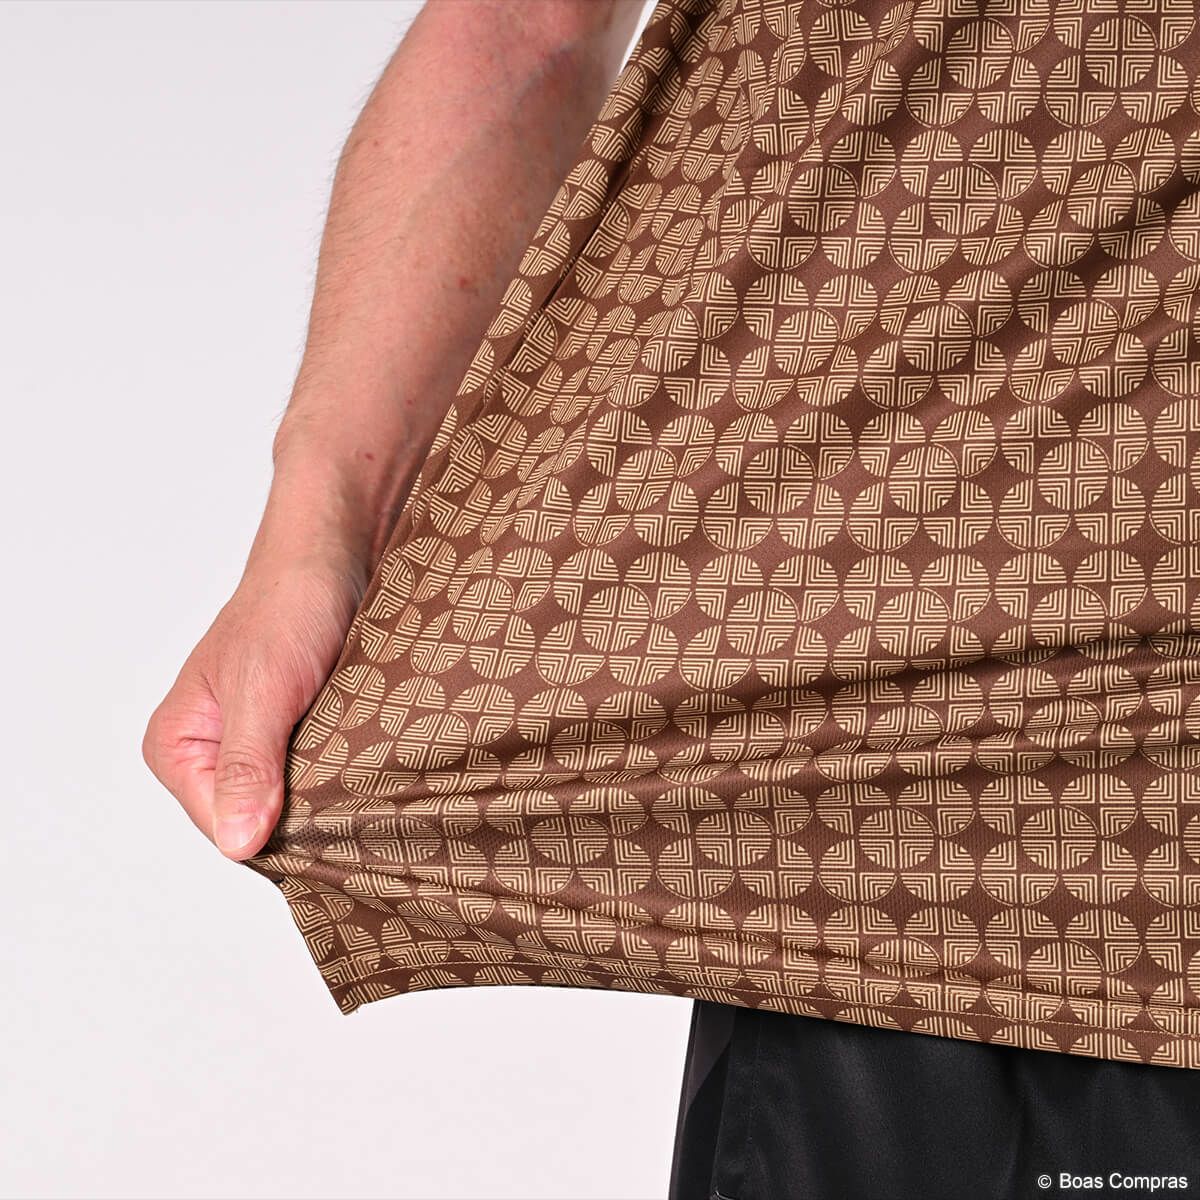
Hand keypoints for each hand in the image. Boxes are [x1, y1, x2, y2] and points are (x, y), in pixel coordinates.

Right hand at [142, 539, 368, 860]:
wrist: (335, 556)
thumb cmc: (289, 607)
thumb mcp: (264, 691)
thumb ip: (247, 767)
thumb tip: (237, 842)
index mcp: (177, 746)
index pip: (224, 828)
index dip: (273, 831)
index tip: (324, 818)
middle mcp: (209, 752)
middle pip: (257, 821)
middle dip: (301, 812)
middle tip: (348, 792)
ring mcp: (255, 745)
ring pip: (292, 803)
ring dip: (326, 792)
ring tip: (356, 770)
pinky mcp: (296, 734)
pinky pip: (317, 777)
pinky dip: (341, 772)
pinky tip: (363, 761)